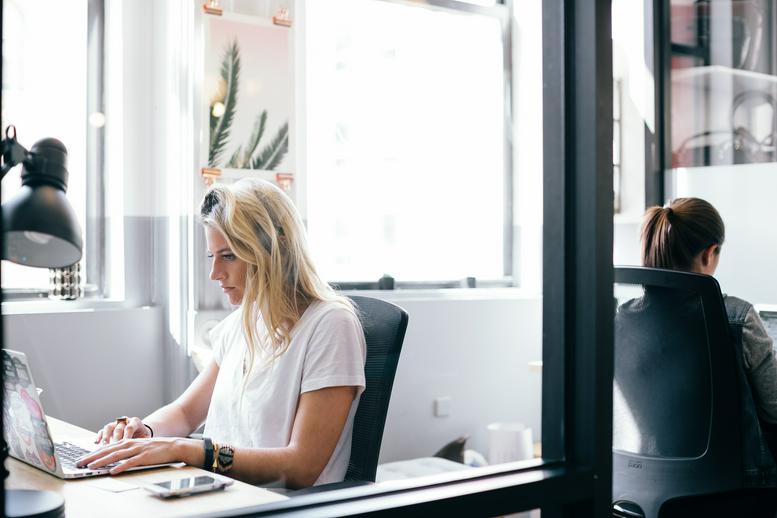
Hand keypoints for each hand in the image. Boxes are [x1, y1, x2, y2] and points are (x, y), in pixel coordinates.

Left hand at [76, 437, 197, 474]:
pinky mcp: (144, 456)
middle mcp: (130, 444)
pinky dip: (121, 466)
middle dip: (92, 457)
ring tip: (91, 467)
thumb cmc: (154, 449)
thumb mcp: (137, 448)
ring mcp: (137, 450)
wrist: (173, 446)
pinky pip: (130, 462)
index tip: (82, 459)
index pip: (106, 448)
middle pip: (107, 450)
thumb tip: (110, 460)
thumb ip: (125, 452)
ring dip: (102, 461)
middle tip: (80, 463)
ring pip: (116, 455)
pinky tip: (113, 471)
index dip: (93, 453)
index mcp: (127, 442)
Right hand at [95, 416, 150, 444]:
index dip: (127, 436)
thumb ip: (141, 442)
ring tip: (104, 446)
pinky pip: (103, 430)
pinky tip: (97, 443)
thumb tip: (138, 450)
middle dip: (116, 439)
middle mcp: (125, 421)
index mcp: (135, 422)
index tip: (125, 444)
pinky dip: (100, 436)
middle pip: (118, 428)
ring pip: (109, 427)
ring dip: (106, 437)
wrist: (142, 431)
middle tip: (114, 448)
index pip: (130, 427)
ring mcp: (116, 424)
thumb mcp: (146, 439)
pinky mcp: (110, 428)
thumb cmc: (144, 437)